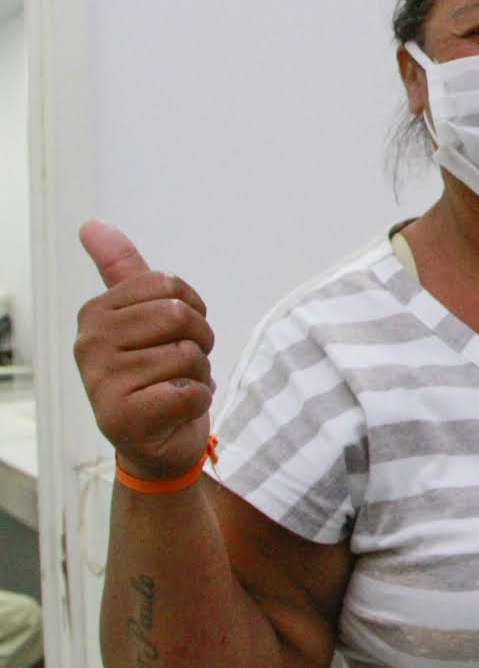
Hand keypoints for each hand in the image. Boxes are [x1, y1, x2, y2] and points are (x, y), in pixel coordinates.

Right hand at [72, 222, 216, 481]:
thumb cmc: (154, 375)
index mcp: (95, 314)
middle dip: (199, 341)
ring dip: (199, 375)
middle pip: (180, 316)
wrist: (157, 443)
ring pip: (189, 355)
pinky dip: (198, 401)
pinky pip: (191, 391)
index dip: (192, 309)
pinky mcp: (125, 417)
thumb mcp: (140, 318)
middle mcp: (89, 344)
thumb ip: (121, 271)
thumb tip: (91, 225)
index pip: (169, 285)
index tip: (177, 332)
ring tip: (175, 387)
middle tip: (183, 364)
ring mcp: (102, 382)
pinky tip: (175, 410)